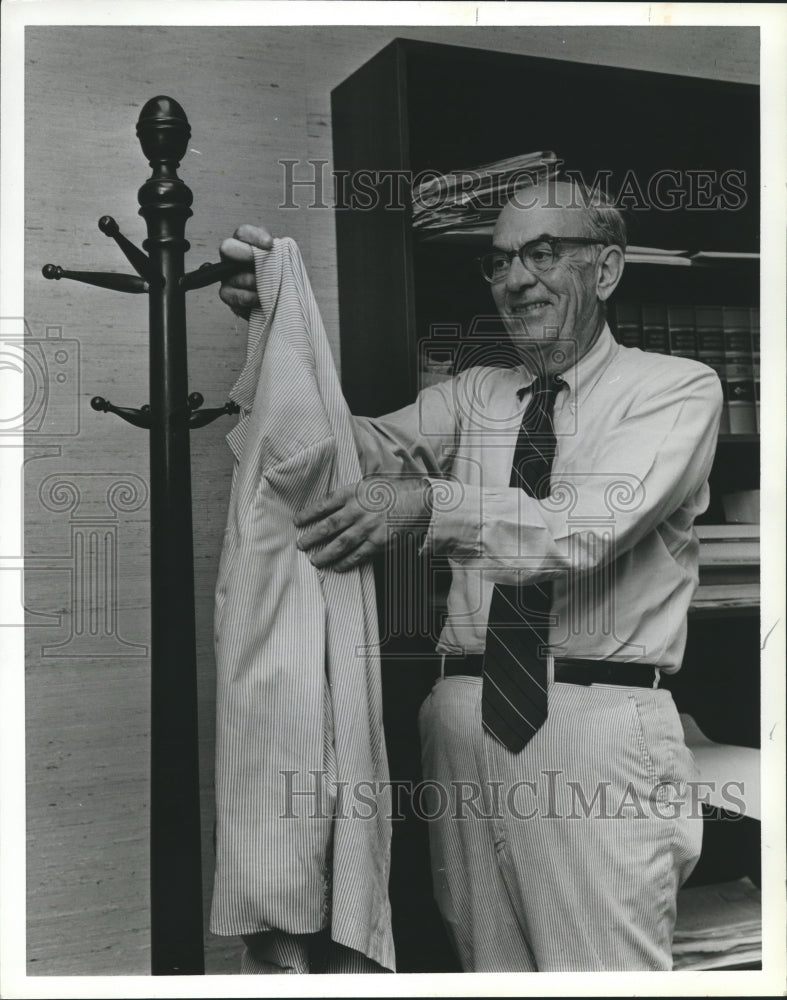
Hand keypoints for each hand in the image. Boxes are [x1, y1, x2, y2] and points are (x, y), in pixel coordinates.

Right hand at [218, 224, 273, 319]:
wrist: (278, 302)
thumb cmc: (280, 279)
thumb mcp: (283, 263)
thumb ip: (278, 254)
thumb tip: (275, 250)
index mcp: (246, 245)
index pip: (244, 232)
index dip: (255, 236)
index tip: (270, 244)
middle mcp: (233, 258)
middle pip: (227, 247)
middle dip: (246, 253)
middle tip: (261, 262)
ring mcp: (227, 276)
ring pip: (234, 275)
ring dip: (254, 282)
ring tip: (269, 289)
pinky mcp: (227, 294)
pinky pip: (232, 295)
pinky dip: (248, 298)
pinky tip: (259, 301)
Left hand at [295, 477, 432, 572]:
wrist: (420, 502)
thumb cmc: (395, 492)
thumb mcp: (370, 484)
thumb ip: (351, 494)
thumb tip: (332, 505)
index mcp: (354, 492)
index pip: (325, 504)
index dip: (309, 513)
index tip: (297, 521)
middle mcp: (358, 510)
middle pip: (328, 526)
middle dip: (312, 536)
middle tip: (301, 544)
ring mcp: (368, 527)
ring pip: (340, 543)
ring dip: (325, 553)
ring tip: (315, 560)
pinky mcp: (378, 542)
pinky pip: (358, 555)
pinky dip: (346, 562)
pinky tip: (337, 566)